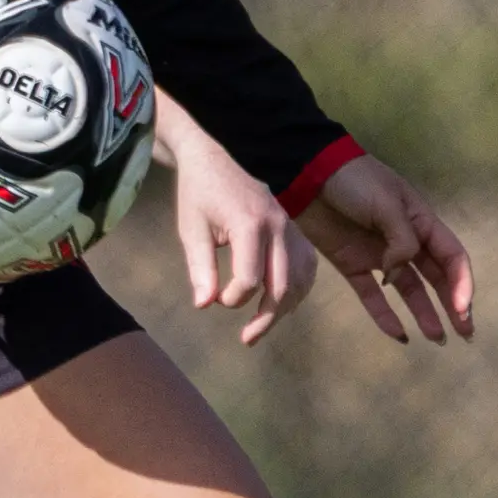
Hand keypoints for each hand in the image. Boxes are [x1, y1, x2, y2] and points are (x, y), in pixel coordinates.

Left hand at [170, 138, 318, 345]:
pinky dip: (298, 288)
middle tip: (247, 339)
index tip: (214, 300)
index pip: (249, 278)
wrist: (212, 158)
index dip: (232, 299)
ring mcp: (290, 226)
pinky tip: (281, 303)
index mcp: (250, 223)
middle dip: (266, 318)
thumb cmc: (198, 194)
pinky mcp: (294, 228)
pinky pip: (307, 266)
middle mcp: (278, 225)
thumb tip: (204, 305)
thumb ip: (200, 267)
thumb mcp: (191, 229)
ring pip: (300, 279)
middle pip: (282, 285)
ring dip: (284, 307)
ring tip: (262, 325)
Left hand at [295, 155, 474, 345]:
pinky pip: (372, 294)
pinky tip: (399, 335)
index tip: (461, 308)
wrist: (308, 173)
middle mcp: (404, 241)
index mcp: (420, 222)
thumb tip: (398, 273)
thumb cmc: (354, 181)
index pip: (452, 257)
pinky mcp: (352, 263)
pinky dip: (384, 314)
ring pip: (408, 289)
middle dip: (453, 304)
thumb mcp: (387, 204)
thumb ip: (402, 241)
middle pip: (436, 277)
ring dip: (424, 312)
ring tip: (437, 339)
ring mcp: (378, 254)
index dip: (461, 283)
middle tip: (465, 334)